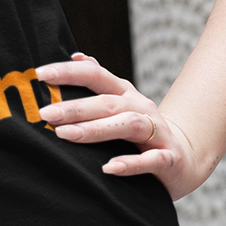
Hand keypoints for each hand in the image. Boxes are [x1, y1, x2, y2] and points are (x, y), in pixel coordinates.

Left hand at [36, 53, 211, 199]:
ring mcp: (158, 133)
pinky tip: (108, 168)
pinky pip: (150, 160)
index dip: (69, 72)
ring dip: (96, 130)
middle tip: (46, 114)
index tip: (40, 74)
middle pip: (108, 102)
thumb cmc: (142, 133)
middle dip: (75, 107)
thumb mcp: (122, 105)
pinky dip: (129, 164)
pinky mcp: (168, 159)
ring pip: (128, 125)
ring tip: (66, 135)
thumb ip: (100, 84)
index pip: (96, 76)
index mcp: (126, 94)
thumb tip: (77, 56)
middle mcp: (141, 108)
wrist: (185, 160)